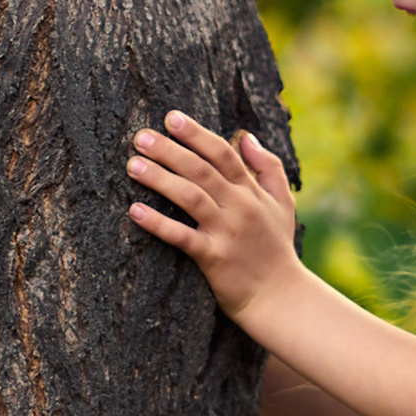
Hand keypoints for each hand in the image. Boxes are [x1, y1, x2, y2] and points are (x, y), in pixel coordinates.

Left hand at [126, 113, 300, 326]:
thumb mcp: (283, 204)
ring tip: (133, 165)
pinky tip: (134, 211)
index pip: (223, 154)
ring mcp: (226, 233)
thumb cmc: (277, 248)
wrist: (281, 298)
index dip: (196, 134)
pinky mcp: (213, 259)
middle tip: (140, 137)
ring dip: (160, 179)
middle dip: (170, 150)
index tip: (171, 118)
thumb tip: (246, 136)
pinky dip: (158, 223)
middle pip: (201, 170)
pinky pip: (181, 237)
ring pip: (190, 197)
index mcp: (252, 192)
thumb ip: (269, 168)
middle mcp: (239, 208)